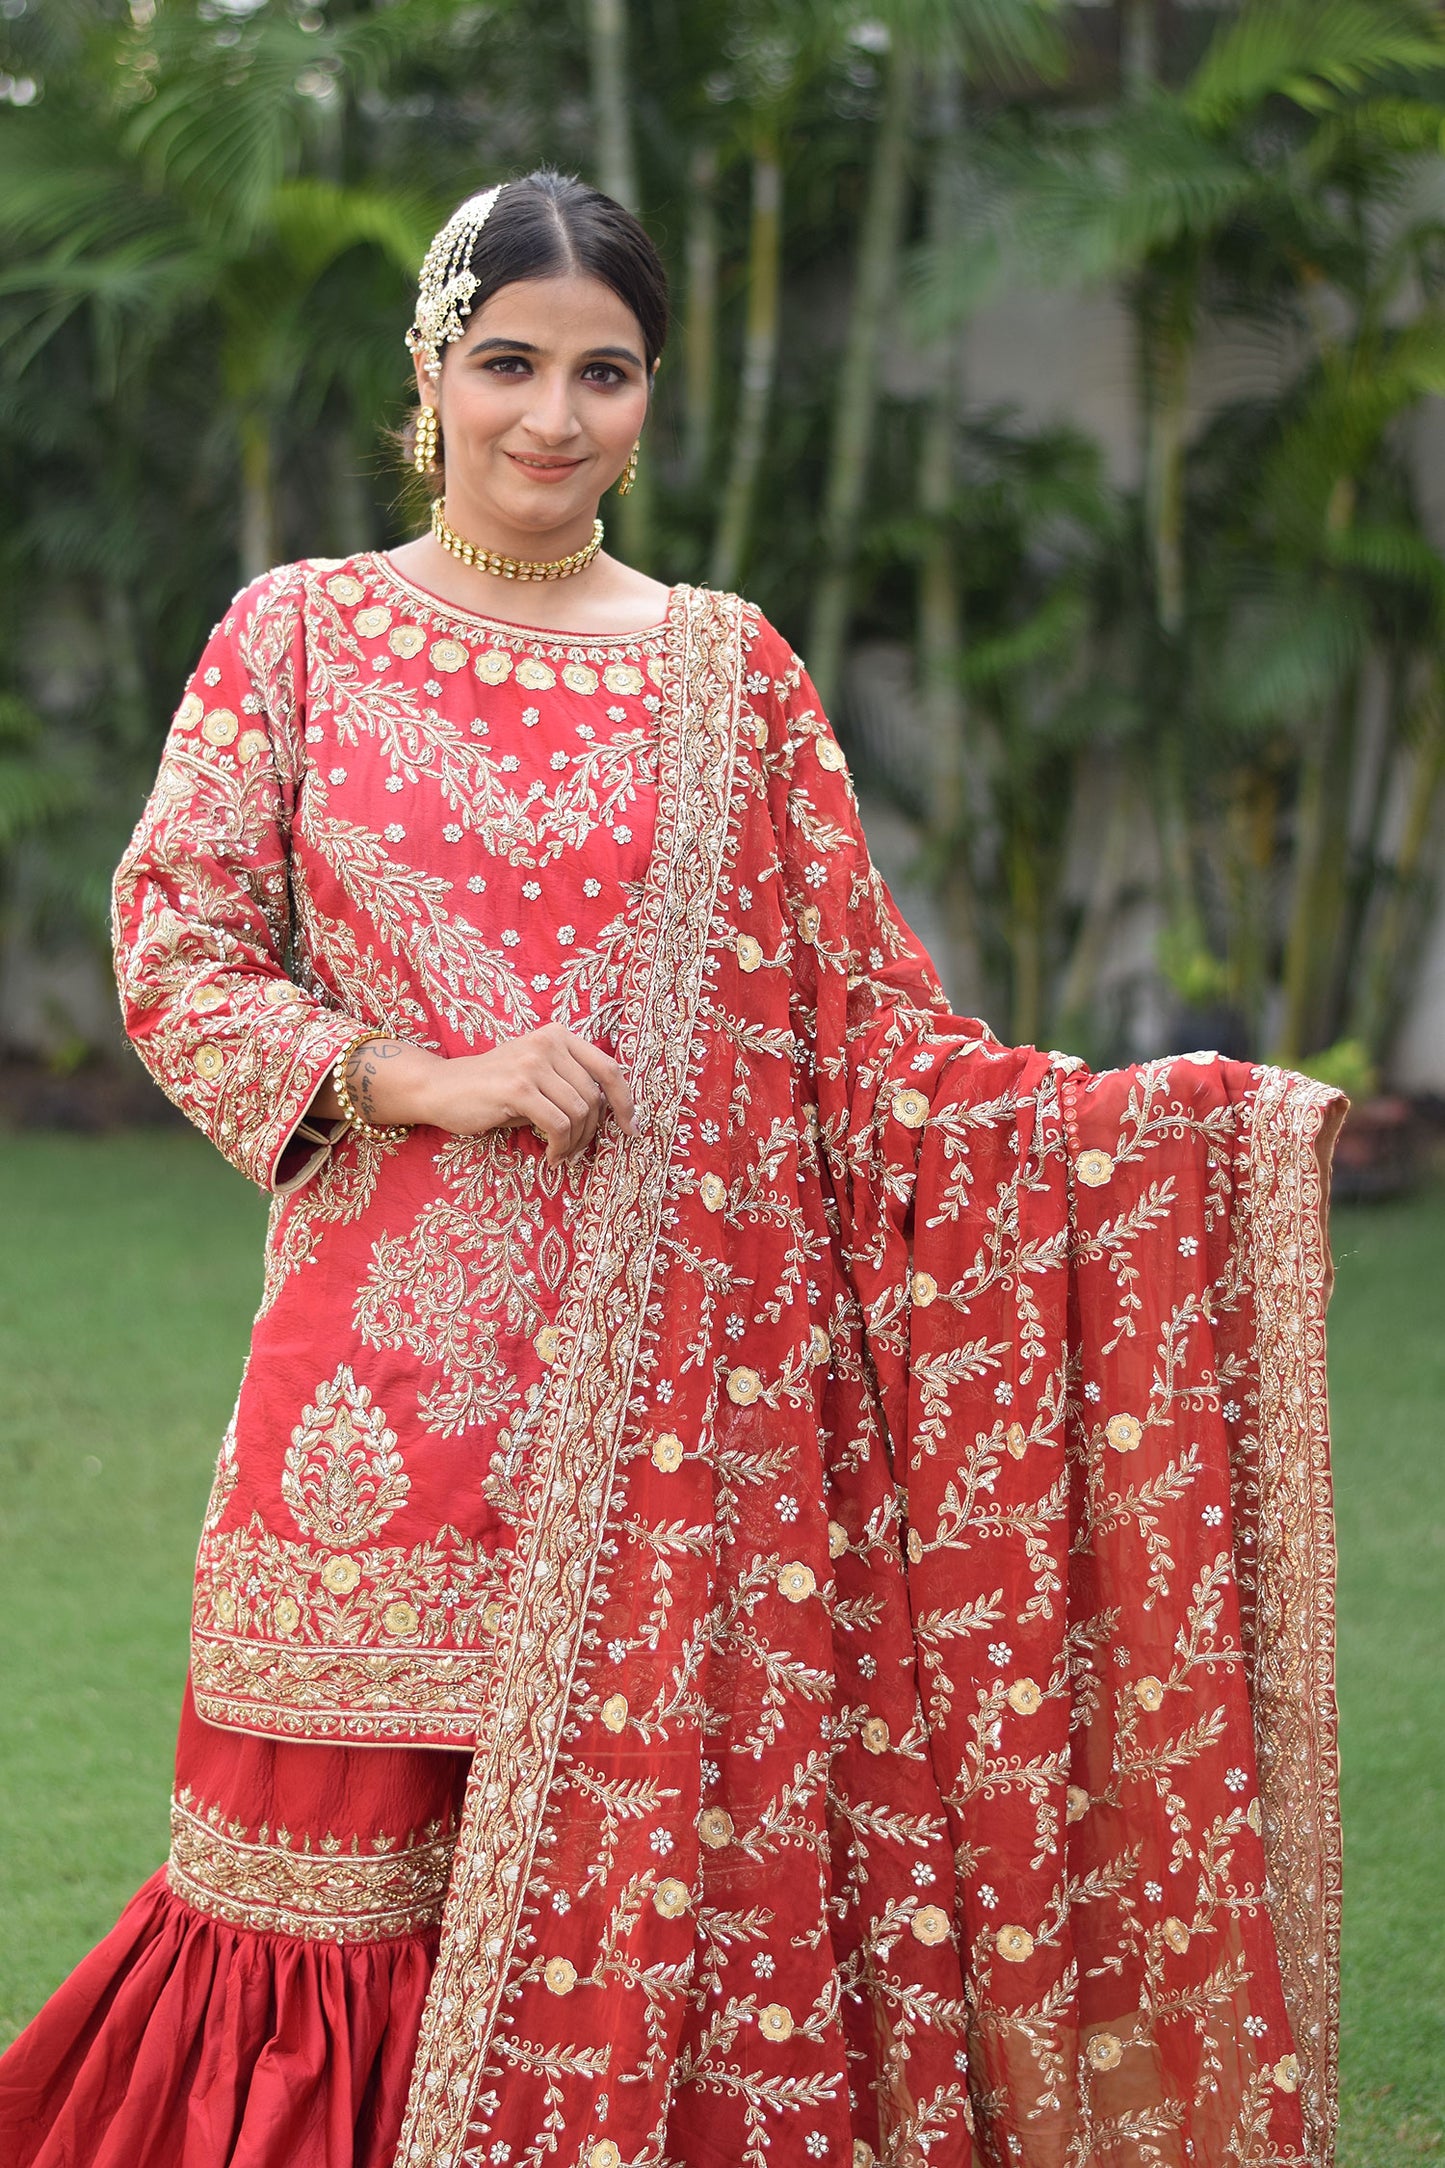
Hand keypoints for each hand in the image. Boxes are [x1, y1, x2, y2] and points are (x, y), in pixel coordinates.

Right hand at [313, 1027, 634, 1163]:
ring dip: (573, 1143)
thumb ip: (569, 1083)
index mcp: (558, 1035)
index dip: (625, 1101)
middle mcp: (549, 1042)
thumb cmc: (491, 1088)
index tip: (630, 1128)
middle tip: (574, 1151)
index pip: (608, 1068)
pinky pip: (558, 1125)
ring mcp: (532, 1063)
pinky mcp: (517, 1088)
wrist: (441, 1088)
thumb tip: (611, 1113)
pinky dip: (560, 1146)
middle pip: (594, 1097)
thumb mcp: (536, 1075)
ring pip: (579, 1113)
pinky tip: (549, 1155)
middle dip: (590, 1132)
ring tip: (559, 1153)